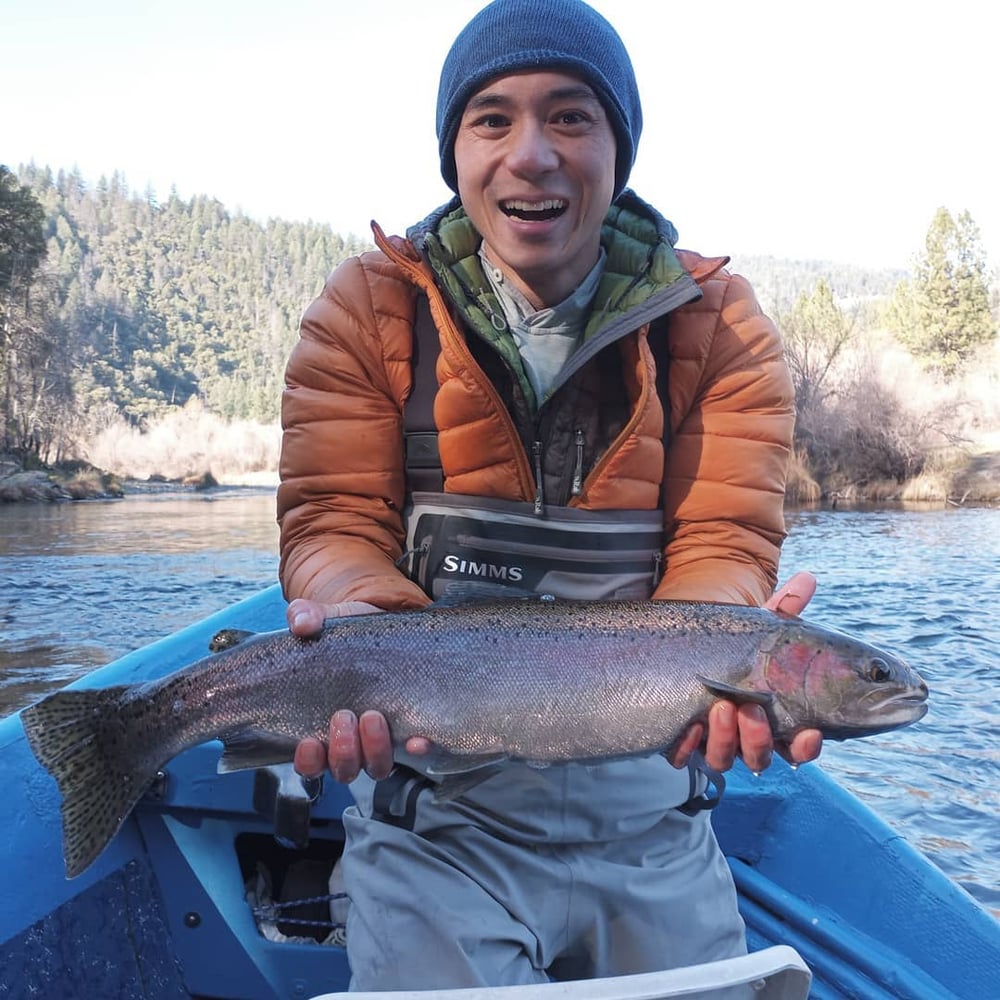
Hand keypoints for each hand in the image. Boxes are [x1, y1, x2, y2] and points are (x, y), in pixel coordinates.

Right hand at [286, 598, 428, 782]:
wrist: (385, 625)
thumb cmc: (347, 634)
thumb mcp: (326, 621)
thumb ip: (307, 618)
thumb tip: (300, 621)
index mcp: (322, 726)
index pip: (310, 762)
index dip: (309, 761)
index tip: (308, 741)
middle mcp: (352, 741)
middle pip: (344, 769)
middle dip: (343, 751)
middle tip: (345, 717)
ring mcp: (382, 738)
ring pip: (377, 766)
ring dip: (375, 749)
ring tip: (374, 717)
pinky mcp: (412, 725)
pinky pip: (414, 750)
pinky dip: (416, 749)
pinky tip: (418, 739)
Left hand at [670, 571, 823, 772]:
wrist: (677, 648)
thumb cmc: (728, 645)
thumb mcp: (754, 629)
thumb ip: (782, 610)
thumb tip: (807, 578)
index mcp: (771, 718)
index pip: (796, 745)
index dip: (805, 747)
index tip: (809, 733)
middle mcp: (743, 736)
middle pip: (759, 757)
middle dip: (758, 739)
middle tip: (752, 710)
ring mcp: (711, 741)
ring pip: (723, 758)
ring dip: (725, 738)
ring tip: (720, 706)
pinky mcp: (680, 742)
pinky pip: (682, 756)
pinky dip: (686, 746)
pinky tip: (688, 726)